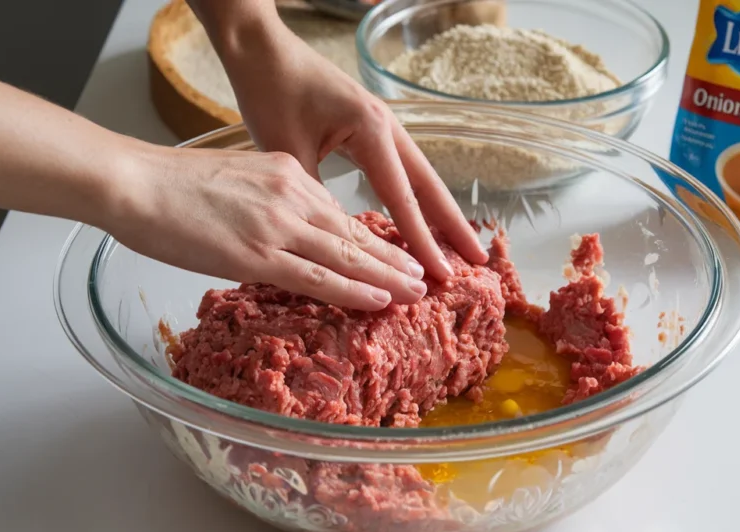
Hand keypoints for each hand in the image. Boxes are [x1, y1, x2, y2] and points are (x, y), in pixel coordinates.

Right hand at [108, 143, 429, 310]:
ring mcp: (278, 225)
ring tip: (414, 292)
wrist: (133, 182)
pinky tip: (379, 301)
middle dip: (392, 257)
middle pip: (353, 233)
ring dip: (385, 277)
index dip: (370, 237)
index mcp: (287, 172)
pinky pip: (318, 277)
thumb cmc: (171, 184)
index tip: (393, 252)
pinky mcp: (258, 254)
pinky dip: (353, 291)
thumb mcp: (235, 178)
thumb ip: (267, 200)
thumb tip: (282, 227)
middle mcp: (292, 195)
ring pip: (345, 256)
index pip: (338, 212)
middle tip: (423, 275)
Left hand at [214, 16, 488, 280]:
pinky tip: (422, 215)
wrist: (262, 50)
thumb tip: (338, 238)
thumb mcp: (288, 149)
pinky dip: (417, 196)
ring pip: (420, 176)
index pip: (403, 199)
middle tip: (477, 259)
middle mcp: (387, 127)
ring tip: (460, 244)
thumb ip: (317, 194)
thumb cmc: (271, 93)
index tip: (440, 274)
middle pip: (429, 185)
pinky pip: (401, 169)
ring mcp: (383, 126)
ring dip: (440, 211)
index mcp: (371, 131)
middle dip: (454, 225)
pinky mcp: (371, 128)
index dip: (423, 240)